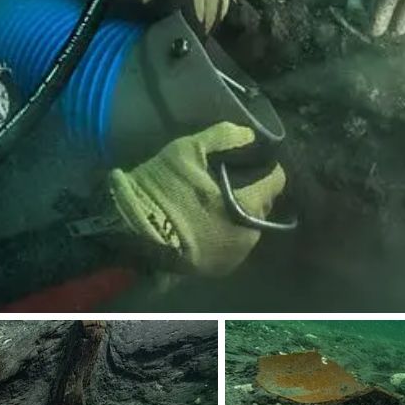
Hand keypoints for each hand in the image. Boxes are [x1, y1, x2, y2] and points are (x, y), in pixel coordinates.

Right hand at [108, 122, 285, 276]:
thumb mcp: (188, 150)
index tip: (249, 161)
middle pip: (261, 205)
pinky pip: (232, 245)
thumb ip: (223, 137)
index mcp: (248, 204)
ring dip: (238, 214)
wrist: (128, 231)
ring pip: (248, 227)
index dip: (265, 167)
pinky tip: (206, 224)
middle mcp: (249, 235)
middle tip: (226, 181)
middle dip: (250, 192)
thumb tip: (249, 133)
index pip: (275, 181)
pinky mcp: (217, 270)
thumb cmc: (160, 188)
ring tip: (214, 203)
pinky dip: (225, 234)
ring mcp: (234, 257)